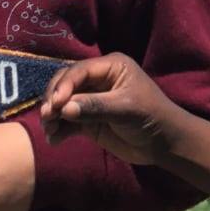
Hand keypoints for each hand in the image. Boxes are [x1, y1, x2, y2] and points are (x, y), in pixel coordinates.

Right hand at [41, 54, 181, 165]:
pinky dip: (58, 130)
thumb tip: (64, 109)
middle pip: (65, 84)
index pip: (79, 71)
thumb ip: (94, 107)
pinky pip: (66, 122)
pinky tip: (54, 140)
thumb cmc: (150, 117)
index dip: (64, 85)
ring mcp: (90, 100)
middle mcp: (97, 80)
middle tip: (47, 117)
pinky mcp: (87, 119)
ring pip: (62, 103)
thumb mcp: (125, 109)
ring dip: (52, 116)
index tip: (54, 104)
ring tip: (49, 131)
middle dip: (53, 99)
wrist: (162, 143)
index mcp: (110, 67)